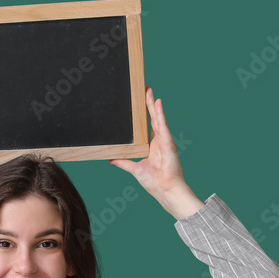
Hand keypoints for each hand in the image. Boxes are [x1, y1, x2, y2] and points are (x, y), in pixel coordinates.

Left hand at [109, 86, 203, 218]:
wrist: (164, 190)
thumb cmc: (154, 182)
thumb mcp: (134, 168)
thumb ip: (123, 162)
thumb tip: (110, 159)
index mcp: (152, 144)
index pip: (147, 123)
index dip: (144, 111)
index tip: (140, 98)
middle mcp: (159, 140)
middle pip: (153, 117)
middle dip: (148, 102)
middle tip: (144, 87)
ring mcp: (164, 140)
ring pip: (158, 118)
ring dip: (153, 104)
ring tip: (149, 90)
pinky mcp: (168, 143)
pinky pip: (163, 126)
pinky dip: (160, 114)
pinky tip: (157, 103)